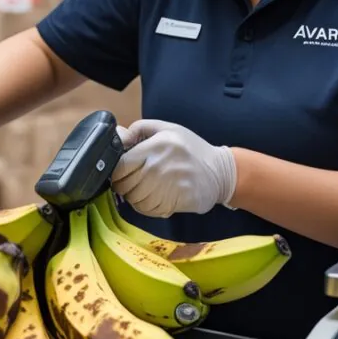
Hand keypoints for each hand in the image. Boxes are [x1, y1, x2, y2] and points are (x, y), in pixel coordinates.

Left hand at [110, 119, 236, 217]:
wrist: (220, 172)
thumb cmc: (191, 148)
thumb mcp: (167, 129)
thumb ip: (140, 128)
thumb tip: (119, 135)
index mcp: (156, 146)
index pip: (121, 166)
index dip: (117, 171)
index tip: (123, 171)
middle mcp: (159, 167)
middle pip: (124, 185)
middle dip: (124, 185)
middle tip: (133, 181)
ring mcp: (166, 187)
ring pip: (134, 200)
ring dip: (135, 197)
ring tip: (145, 189)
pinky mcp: (173, 203)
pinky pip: (147, 210)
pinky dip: (146, 207)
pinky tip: (154, 198)